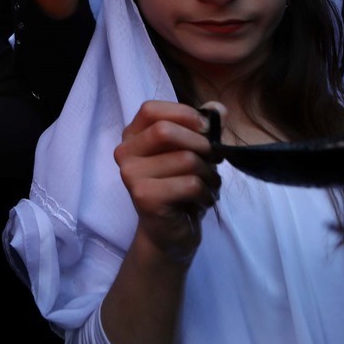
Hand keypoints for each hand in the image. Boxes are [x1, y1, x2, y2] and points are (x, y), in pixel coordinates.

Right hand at [114, 101, 221, 262]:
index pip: (151, 110)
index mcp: (133, 137)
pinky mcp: (144, 197)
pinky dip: (206, 193)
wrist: (170, 235)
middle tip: (213, 161)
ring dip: (209, 175)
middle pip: (165, 131)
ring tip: (207, 186)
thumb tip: (219, 108)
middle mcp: (125, 153)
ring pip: (186, 160)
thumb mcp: (194, 153)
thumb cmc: (181, 189)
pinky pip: (190, 184)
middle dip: (201, 145)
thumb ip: (203, 129)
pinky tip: (201, 201)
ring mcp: (131, 175)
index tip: (205, 129)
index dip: (183, 114)